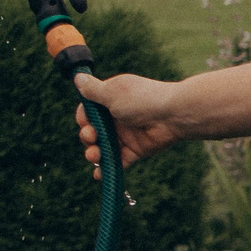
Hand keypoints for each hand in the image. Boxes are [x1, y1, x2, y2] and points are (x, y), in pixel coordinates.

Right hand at [73, 71, 187, 175]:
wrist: (173, 115)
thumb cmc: (141, 100)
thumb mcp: (112, 92)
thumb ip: (93, 90)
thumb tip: (78, 76)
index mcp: (111, 100)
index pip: (89, 111)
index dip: (84, 118)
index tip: (85, 122)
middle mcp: (117, 117)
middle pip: (94, 131)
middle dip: (87, 136)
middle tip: (91, 137)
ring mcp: (126, 135)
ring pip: (103, 148)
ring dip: (94, 153)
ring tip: (94, 156)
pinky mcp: (136, 150)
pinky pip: (118, 161)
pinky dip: (108, 168)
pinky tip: (100, 175)